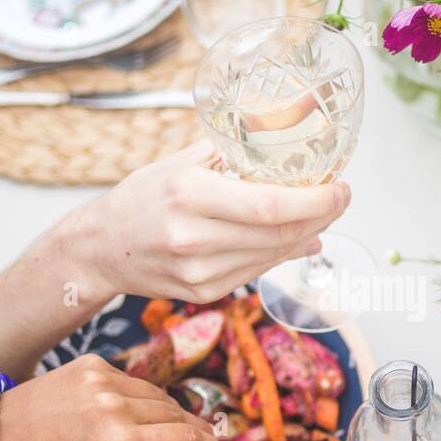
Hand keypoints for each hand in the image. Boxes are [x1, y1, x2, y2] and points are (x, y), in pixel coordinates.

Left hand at [0, 354, 220, 440]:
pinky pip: (133, 381)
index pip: (185, 438)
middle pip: (176, 414)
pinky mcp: (94, 364)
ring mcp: (104, 380)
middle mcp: (115, 406)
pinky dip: (141, 397)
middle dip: (193, 430)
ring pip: (158, 395)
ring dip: (170, 413)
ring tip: (175, 429)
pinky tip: (137, 412)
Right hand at [69, 139, 351, 305]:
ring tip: (323, 216)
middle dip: (320, 215)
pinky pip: (256, 271)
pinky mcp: (203, 292)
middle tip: (340, 198)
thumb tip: (283, 149)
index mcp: (189, 193)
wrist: (100, 248)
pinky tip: (298, 240)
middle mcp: (193, 237)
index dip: (315, 201)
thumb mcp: (179, 163)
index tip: (340, 188)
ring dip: (306, 235)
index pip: (269, 205)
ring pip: (272, 255)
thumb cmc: (141, 198)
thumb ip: (230, 157)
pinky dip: (282, 254)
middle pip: (278, 232)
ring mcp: (198, 271)